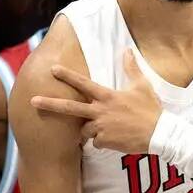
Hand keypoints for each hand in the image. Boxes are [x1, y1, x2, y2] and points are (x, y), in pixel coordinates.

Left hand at [31, 50, 161, 152]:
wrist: (160, 134)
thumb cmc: (151, 109)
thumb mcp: (142, 86)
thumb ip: (131, 68)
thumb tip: (127, 50)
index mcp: (107, 96)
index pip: (83, 84)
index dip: (67, 76)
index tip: (53, 69)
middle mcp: (100, 112)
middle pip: (70, 108)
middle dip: (50, 104)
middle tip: (33, 101)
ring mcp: (101, 128)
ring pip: (85, 130)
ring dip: (91, 129)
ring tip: (110, 129)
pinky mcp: (104, 142)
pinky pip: (97, 142)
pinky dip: (103, 141)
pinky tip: (117, 138)